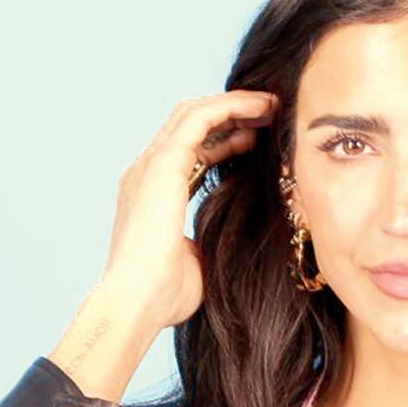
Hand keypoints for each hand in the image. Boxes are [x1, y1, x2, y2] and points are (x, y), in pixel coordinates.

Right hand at [99, 89, 278, 329]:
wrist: (137, 302)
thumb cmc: (164, 296)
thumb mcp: (197, 260)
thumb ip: (209, 241)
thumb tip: (233, 239)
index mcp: (151, 194)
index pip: (189, 153)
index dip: (224, 141)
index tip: (257, 140)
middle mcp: (146, 173)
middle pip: (190, 125)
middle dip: (230, 114)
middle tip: (269, 113)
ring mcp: (150, 165)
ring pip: (194, 113)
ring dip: (234, 105)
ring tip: (270, 104)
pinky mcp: (162, 163)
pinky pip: (200, 118)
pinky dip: (231, 106)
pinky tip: (260, 106)